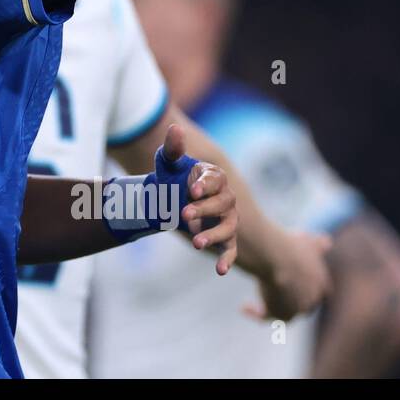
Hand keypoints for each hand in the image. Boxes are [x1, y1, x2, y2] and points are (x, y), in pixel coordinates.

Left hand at [162, 124, 238, 274]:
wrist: (170, 200)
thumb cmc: (173, 178)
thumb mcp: (169, 164)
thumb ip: (172, 148)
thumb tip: (174, 128)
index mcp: (214, 177)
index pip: (216, 179)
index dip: (205, 185)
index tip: (191, 190)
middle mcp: (225, 198)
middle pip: (222, 203)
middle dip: (204, 209)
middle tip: (183, 214)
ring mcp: (226, 219)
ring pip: (227, 227)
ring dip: (213, 235)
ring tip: (195, 242)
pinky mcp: (224, 239)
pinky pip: (230, 250)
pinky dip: (227, 259)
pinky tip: (219, 270)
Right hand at [245, 229, 332, 320]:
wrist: (277, 255)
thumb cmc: (288, 244)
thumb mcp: (306, 241)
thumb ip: (316, 244)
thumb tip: (327, 242)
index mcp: (321, 282)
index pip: (312, 291)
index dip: (298, 288)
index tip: (282, 283)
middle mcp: (314, 298)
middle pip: (300, 305)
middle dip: (285, 301)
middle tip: (267, 295)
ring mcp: (300, 309)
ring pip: (283, 312)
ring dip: (268, 309)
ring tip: (250, 306)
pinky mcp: (284, 314)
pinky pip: (267, 317)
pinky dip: (256, 314)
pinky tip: (244, 307)